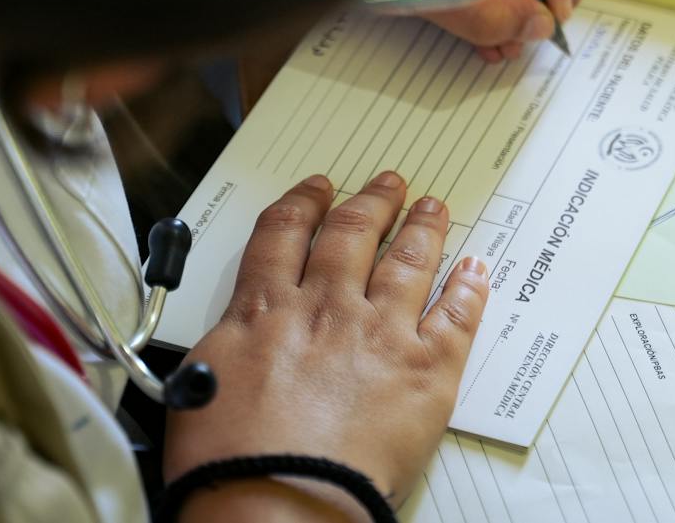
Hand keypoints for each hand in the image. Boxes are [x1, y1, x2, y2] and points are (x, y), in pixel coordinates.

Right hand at [164, 171, 488, 516]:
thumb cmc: (231, 461)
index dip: (304, 202)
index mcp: (265, 310)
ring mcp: (380, 334)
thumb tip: (238, 330)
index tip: (318, 188)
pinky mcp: (426, 369)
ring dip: (423, 227)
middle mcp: (326, 309)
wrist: (276, 503)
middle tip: (388, 183)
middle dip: (371, 201)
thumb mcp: (201, 382)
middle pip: (352, 233)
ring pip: (408, 260)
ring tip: (432, 208)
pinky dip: (468, 286)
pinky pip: (457, 314)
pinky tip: (473, 270)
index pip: (284, 233)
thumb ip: (229, 340)